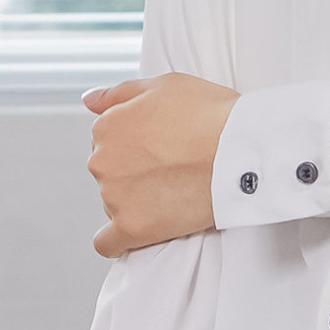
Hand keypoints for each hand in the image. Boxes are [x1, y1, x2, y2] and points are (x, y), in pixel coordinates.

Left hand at [83, 72, 239, 257]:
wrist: (240, 152)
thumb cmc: (212, 115)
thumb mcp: (164, 85)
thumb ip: (120, 94)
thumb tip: (90, 101)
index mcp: (107, 127)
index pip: (109, 144)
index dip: (139, 148)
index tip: (164, 153)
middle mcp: (102, 161)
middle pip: (111, 175)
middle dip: (136, 175)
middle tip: (175, 173)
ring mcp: (115, 197)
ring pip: (115, 206)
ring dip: (138, 203)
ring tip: (176, 196)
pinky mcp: (133, 228)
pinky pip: (109, 244)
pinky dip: (118, 242)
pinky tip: (138, 234)